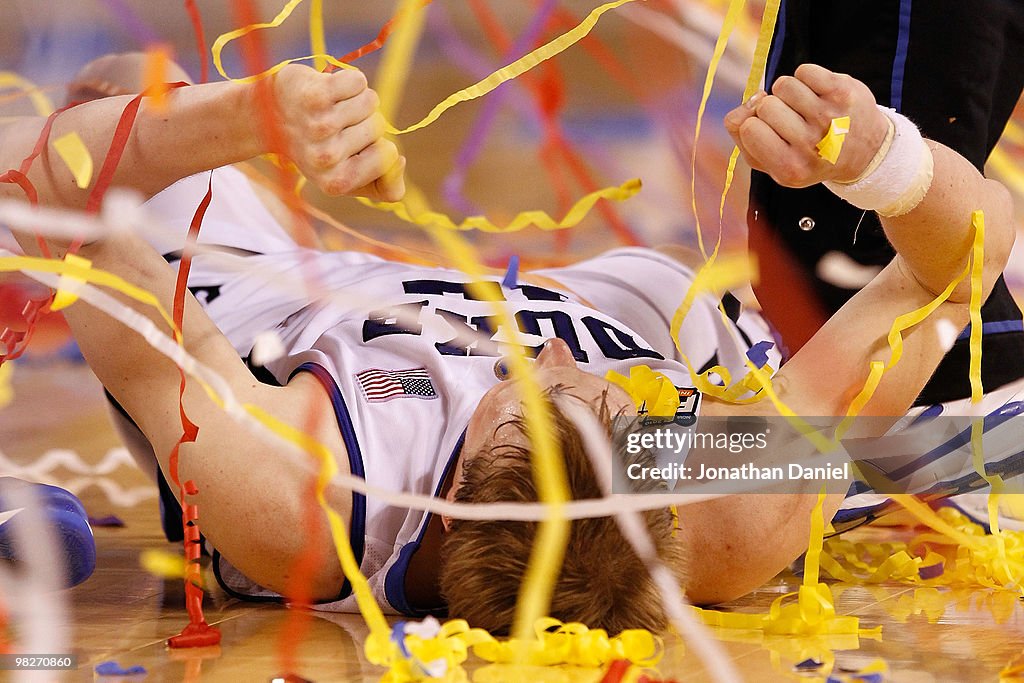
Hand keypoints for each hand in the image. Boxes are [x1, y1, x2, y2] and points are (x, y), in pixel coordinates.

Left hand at [267, 64, 405, 201]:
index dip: (378, 146)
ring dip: (355, 99)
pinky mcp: (315, 95)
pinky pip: (358, 81)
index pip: (390, 157)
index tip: (352, 148)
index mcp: (336, 182)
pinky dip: (348, 81)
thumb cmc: (314, 148)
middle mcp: (326, 158)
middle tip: (334, 126)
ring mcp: (320, 125)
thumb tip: (400, 163)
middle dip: (364, 122)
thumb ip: (382, 186)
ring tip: (330, 108)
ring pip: (370, 102)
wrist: (265, 117)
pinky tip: (327, 90)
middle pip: (379, 127)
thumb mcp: (347, 176)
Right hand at [724, 64, 888, 187]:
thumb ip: (741, 136)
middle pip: (764, 105)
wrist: (863, 151)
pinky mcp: (843, 92)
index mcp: (789, 169)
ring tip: (803, 107)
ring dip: (787, 92)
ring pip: (783, 85)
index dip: (753, 124)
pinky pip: (804, 71)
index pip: (747, 127)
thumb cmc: (805, 155)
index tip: (769, 133)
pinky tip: (817, 94)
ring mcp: (829, 117)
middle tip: (790, 121)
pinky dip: (805, 78)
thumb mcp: (769, 163)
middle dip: (771, 108)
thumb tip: (750, 99)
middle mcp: (811, 145)